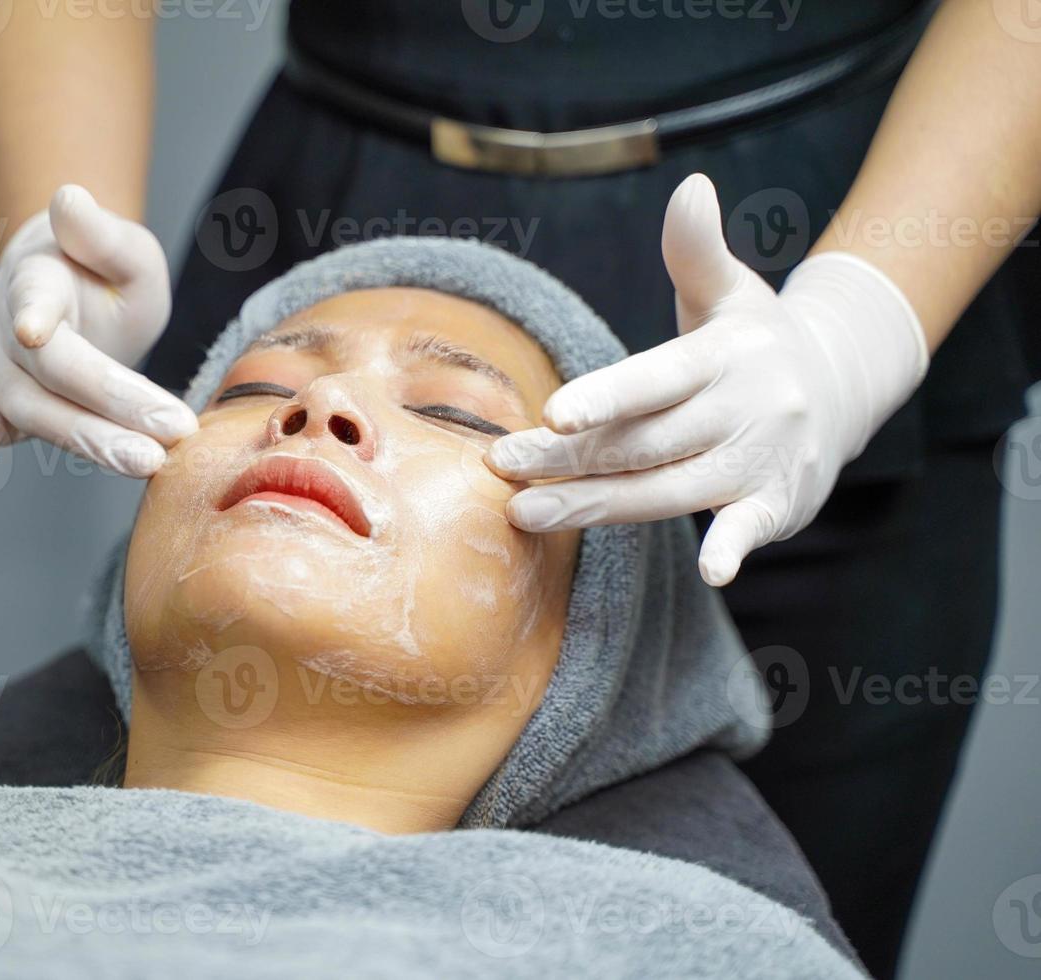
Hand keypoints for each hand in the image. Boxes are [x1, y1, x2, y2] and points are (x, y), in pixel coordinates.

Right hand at [0, 185, 194, 476]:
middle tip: (164, 440)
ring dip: (88, 441)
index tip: (34, 329)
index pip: (36, 299)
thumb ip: (106, 236)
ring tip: (146, 463)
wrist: (64, 286)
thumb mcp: (126, 250)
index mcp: (37, 276)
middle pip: (48, 371)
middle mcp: (2, 321)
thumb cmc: (101, 274)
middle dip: (106, 408)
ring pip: (31, 410)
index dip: (34, 312)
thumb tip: (70, 199)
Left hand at [487, 173, 928, 586]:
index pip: (657, 378)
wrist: (844, 383)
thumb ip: (695, 250)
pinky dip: (736, 548)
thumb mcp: (730, 289)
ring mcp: (764, 458)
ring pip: (671, 489)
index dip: (606, 397)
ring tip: (526, 513)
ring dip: (599, 505)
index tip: (552, 413)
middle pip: (644, 442)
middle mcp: (747, 407)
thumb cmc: (756, 338)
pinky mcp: (781, 502)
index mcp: (726, 354)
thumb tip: (690, 186)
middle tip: (500, 466)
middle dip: (568, 458)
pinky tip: (712, 571)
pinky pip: (753, 526)